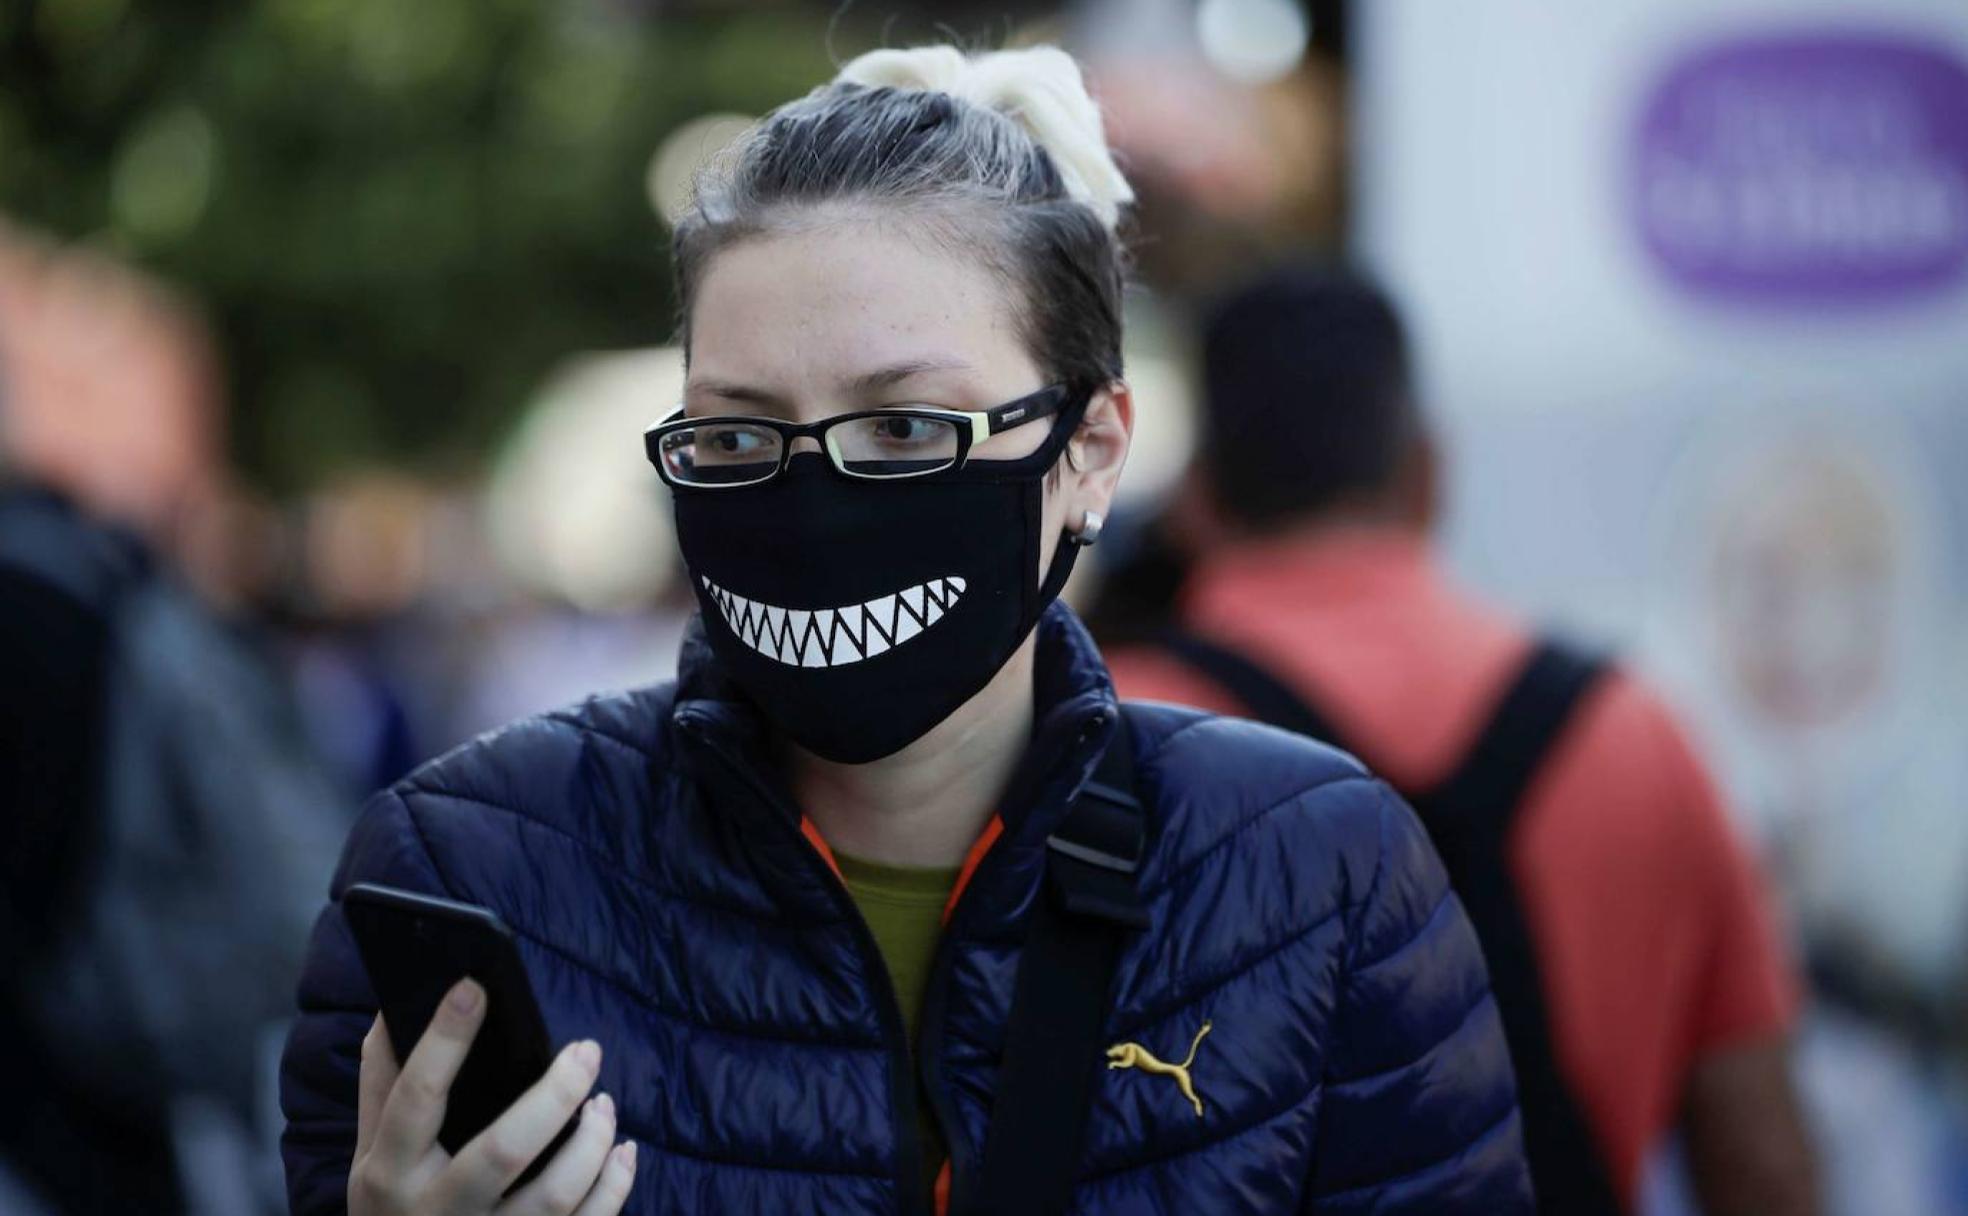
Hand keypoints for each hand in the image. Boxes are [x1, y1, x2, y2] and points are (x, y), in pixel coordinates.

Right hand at [349, 978, 637, 1214]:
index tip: (475, 986)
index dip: (444, 1039)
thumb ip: (383, 1084)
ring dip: (592, 1141)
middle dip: (554, 1096)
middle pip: (503, 1151)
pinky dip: (613, 1186)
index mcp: (390, 1172)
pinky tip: (623, 1152)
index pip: (417, 1097)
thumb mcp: (371, 1154)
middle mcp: (436, 1211)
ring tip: (604, 1102)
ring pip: (553, 1195)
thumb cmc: (393, 1207)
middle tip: (587, 1050)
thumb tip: (396, 1005)